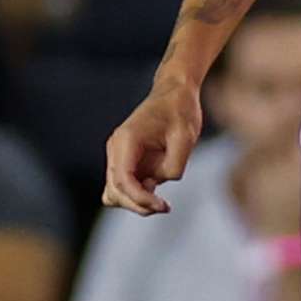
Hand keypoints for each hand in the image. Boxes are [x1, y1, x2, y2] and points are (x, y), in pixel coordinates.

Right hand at [103, 79, 202, 214]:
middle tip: (164, 206)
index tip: (162, 205)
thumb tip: (158, 182)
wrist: (174, 94)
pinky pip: (124, 187)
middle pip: (115, 191)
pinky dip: (136, 196)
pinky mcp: (127, 162)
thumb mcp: (186, 136)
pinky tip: (155, 192)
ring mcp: (119, 156)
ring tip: (160, 201)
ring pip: (115, 193)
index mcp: (127, 140)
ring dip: (134, 202)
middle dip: (138, 204)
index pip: (122, 180)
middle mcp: (117, 149)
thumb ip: (174, 164)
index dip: (139, 199)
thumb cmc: (180, 111)